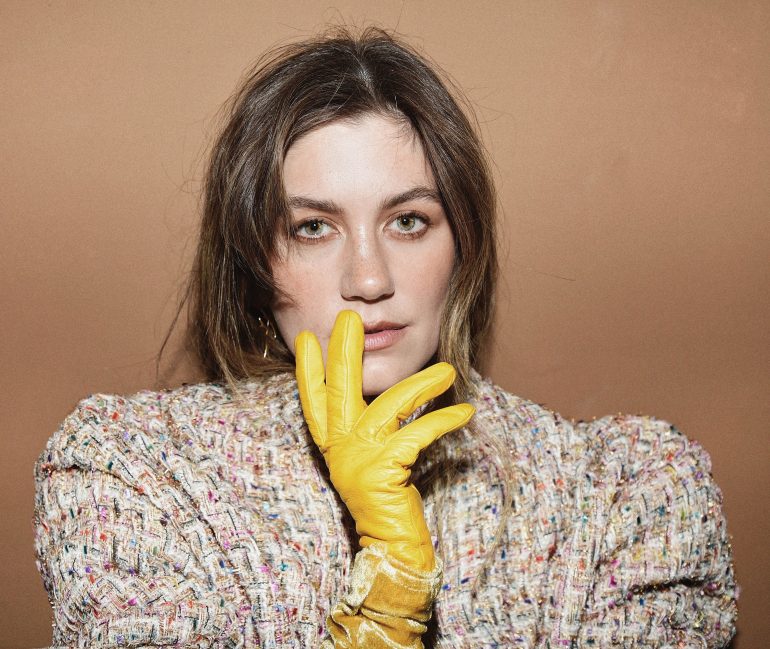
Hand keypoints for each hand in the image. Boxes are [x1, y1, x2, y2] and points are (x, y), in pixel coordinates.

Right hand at [295, 310, 474, 571]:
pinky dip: (444, 421)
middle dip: (345, 352)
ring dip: (421, 384)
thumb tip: (383, 391)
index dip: (310, 369)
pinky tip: (465, 413)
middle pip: (339, 391)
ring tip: (449, 371)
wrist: (392, 546)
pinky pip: (418, 434)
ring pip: (388, 406)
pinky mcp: (384, 472)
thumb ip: (370, 427)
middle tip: (349, 318)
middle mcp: (340, 449)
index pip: (314, 400)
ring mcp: (360, 460)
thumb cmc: (386, 500)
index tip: (308, 336)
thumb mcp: (371, 459)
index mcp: (334, 445)